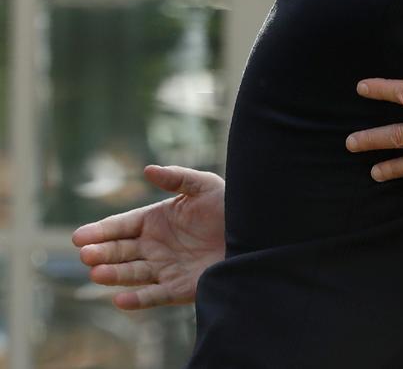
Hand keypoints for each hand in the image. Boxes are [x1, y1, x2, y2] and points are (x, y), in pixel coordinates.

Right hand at [71, 165, 225, 309]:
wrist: (257, 234)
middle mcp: (155, 246)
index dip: (100, 231)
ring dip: (113, 274)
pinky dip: (137, 300)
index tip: (79, 237)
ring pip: (132, 273)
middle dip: (101, 252)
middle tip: (86, 254)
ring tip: (97, 272)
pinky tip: (120, 300)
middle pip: (120, 251)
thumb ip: (177, 178)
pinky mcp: (179, 288)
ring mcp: (165, 268)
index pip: (121, 227)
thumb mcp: (205, 186)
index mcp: (155, 221)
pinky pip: (154, 296)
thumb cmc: (230, 206)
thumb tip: (148, 170)